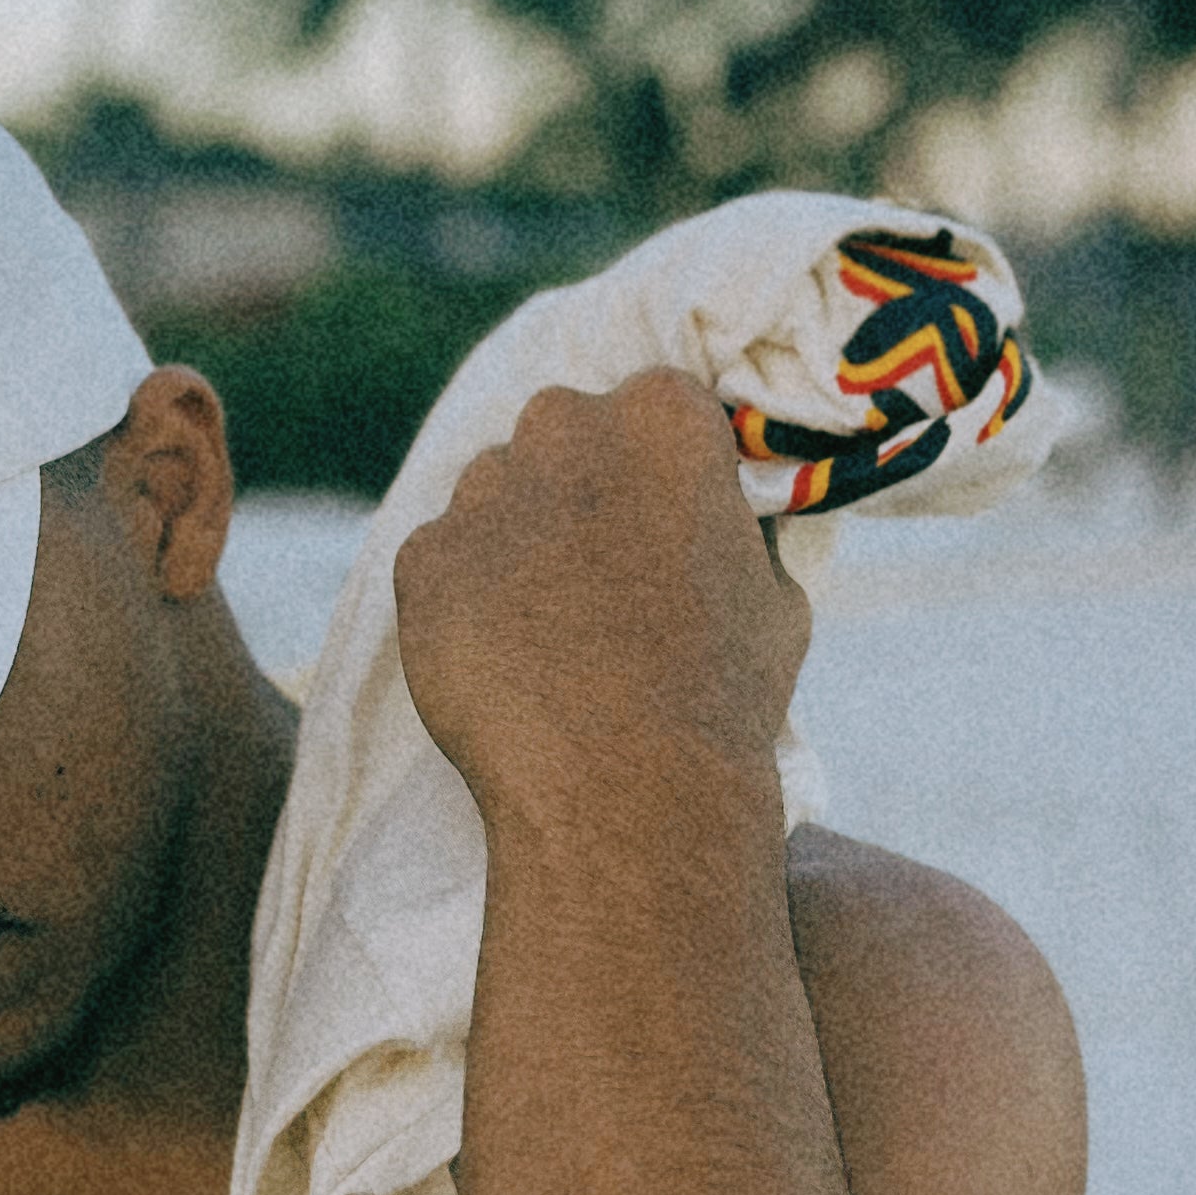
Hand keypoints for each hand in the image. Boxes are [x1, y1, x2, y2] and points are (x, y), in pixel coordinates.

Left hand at [391, 371, 807, 838]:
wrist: (623, 786)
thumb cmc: (720, 694)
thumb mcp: (774, 595)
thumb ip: (734, 532)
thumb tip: (718, 526)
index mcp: (663, 416)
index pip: (655, 407)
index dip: (658, 471)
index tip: (663, 522)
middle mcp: (562, 428)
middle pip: (563, 434)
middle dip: (578, 485)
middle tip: (601, 573)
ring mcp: (481, 492)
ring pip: (494, 492)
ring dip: (516, 538)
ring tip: (550, 630)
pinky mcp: (421, 558)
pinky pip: (442, 561)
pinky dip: (463, 599)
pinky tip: (503, 660)